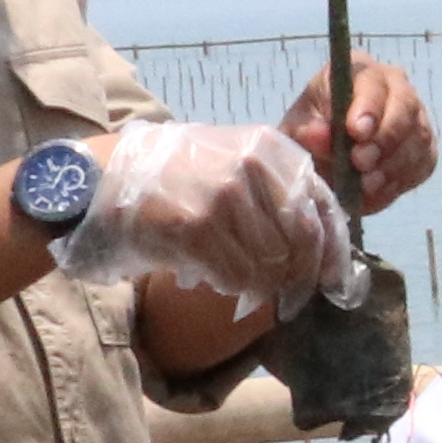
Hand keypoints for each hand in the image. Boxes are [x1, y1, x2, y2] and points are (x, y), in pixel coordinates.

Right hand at [60, 120, 359, 308]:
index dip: (333, 249)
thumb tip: (327, 250)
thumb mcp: (235, 160)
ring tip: (246, 284)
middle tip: (289, 294)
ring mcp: (224, 196)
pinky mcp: (196, 227)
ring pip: (271, 263)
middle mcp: (252, 167)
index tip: (334, 278)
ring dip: (263, 285)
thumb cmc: (178, 174)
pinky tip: (217, 279)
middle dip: (299, 275)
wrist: (107, 175)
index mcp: (270, 148)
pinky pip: (237, 276)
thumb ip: (281, 192)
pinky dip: (233, 287)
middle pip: (302, 241)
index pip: (322, 205)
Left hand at [278, 59, 438, 214]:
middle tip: (360, 163)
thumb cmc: (310, 134)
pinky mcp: (426, 147)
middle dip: (383, 139)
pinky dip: (401, 180)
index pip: (372, 82)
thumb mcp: (297, 131)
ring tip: (365, 185)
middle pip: (404, 106)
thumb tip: (320, 135)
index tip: (356, 133)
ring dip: (392, 165)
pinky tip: (377, 189)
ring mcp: (416, 116)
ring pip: (417, 138)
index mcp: (359, 71)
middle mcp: (395, 86)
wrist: (325, 159)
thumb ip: (307, 131)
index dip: (368, 107)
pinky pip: (424, 162)